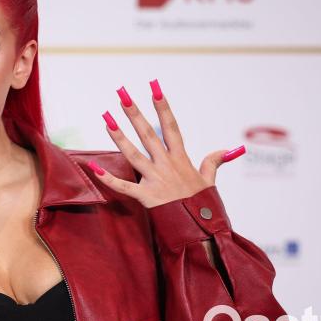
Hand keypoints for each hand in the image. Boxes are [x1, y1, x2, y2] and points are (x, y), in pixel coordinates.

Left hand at [87, 79, 245, 208]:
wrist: (201, 231)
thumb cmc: (203, 206)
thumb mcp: (209, 181)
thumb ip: (213, 163)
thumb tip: (227, 150)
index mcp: (181, 159)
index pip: (171, 127)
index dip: (163, 107)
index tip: (155, 88)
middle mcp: (166, 165)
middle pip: (148, 134)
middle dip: (134, 113)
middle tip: (122, 94)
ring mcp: (155, 180)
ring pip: (133, 154)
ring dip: (118, 136)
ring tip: (105, 118)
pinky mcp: (146, 197)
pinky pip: (124, 186)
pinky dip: (108, 178)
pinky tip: (94, 167)